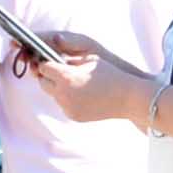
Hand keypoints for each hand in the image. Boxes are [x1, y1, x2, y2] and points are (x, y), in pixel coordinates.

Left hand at [19, 27, 151, 132]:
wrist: (128, 98)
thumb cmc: (111, 73)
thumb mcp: (89, 58)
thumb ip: (68, 57)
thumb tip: (50, 58)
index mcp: (65, 76)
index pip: (43, 67)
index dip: (48, 63)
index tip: (53, 61)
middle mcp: (63, 93)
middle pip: (43, 82)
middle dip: (49, 76)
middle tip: (61, 72)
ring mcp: (67, 107)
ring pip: (53, 95)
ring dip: (59, 88)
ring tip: (76, 83)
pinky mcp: (73, 116)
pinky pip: (63, 105)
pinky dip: (69, 99)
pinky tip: (84, 95)